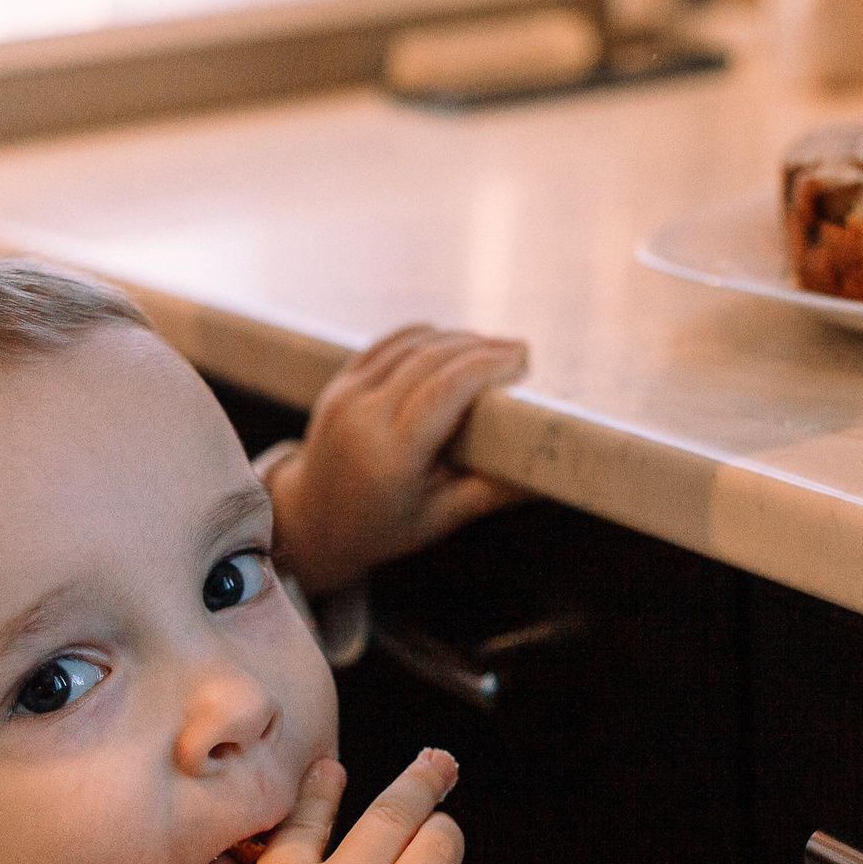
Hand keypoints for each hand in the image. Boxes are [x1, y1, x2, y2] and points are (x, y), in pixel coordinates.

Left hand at [265, 326, 530, 597]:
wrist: (310, 521)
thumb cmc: (383, 527)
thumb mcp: (441, 518)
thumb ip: (494, 492)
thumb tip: (551, 479)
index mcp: (390, 457)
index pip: (444, 390)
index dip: (487, 366)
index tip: (523, 360)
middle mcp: (362, 418)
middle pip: (431, 359)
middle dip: (480, 348)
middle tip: (520, 352)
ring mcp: (345, 396)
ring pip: (410, 344)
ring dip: (456, 339)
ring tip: (492, 349)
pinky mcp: (339, 383)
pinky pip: (388, 344)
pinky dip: (424, 336)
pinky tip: (453, 342)